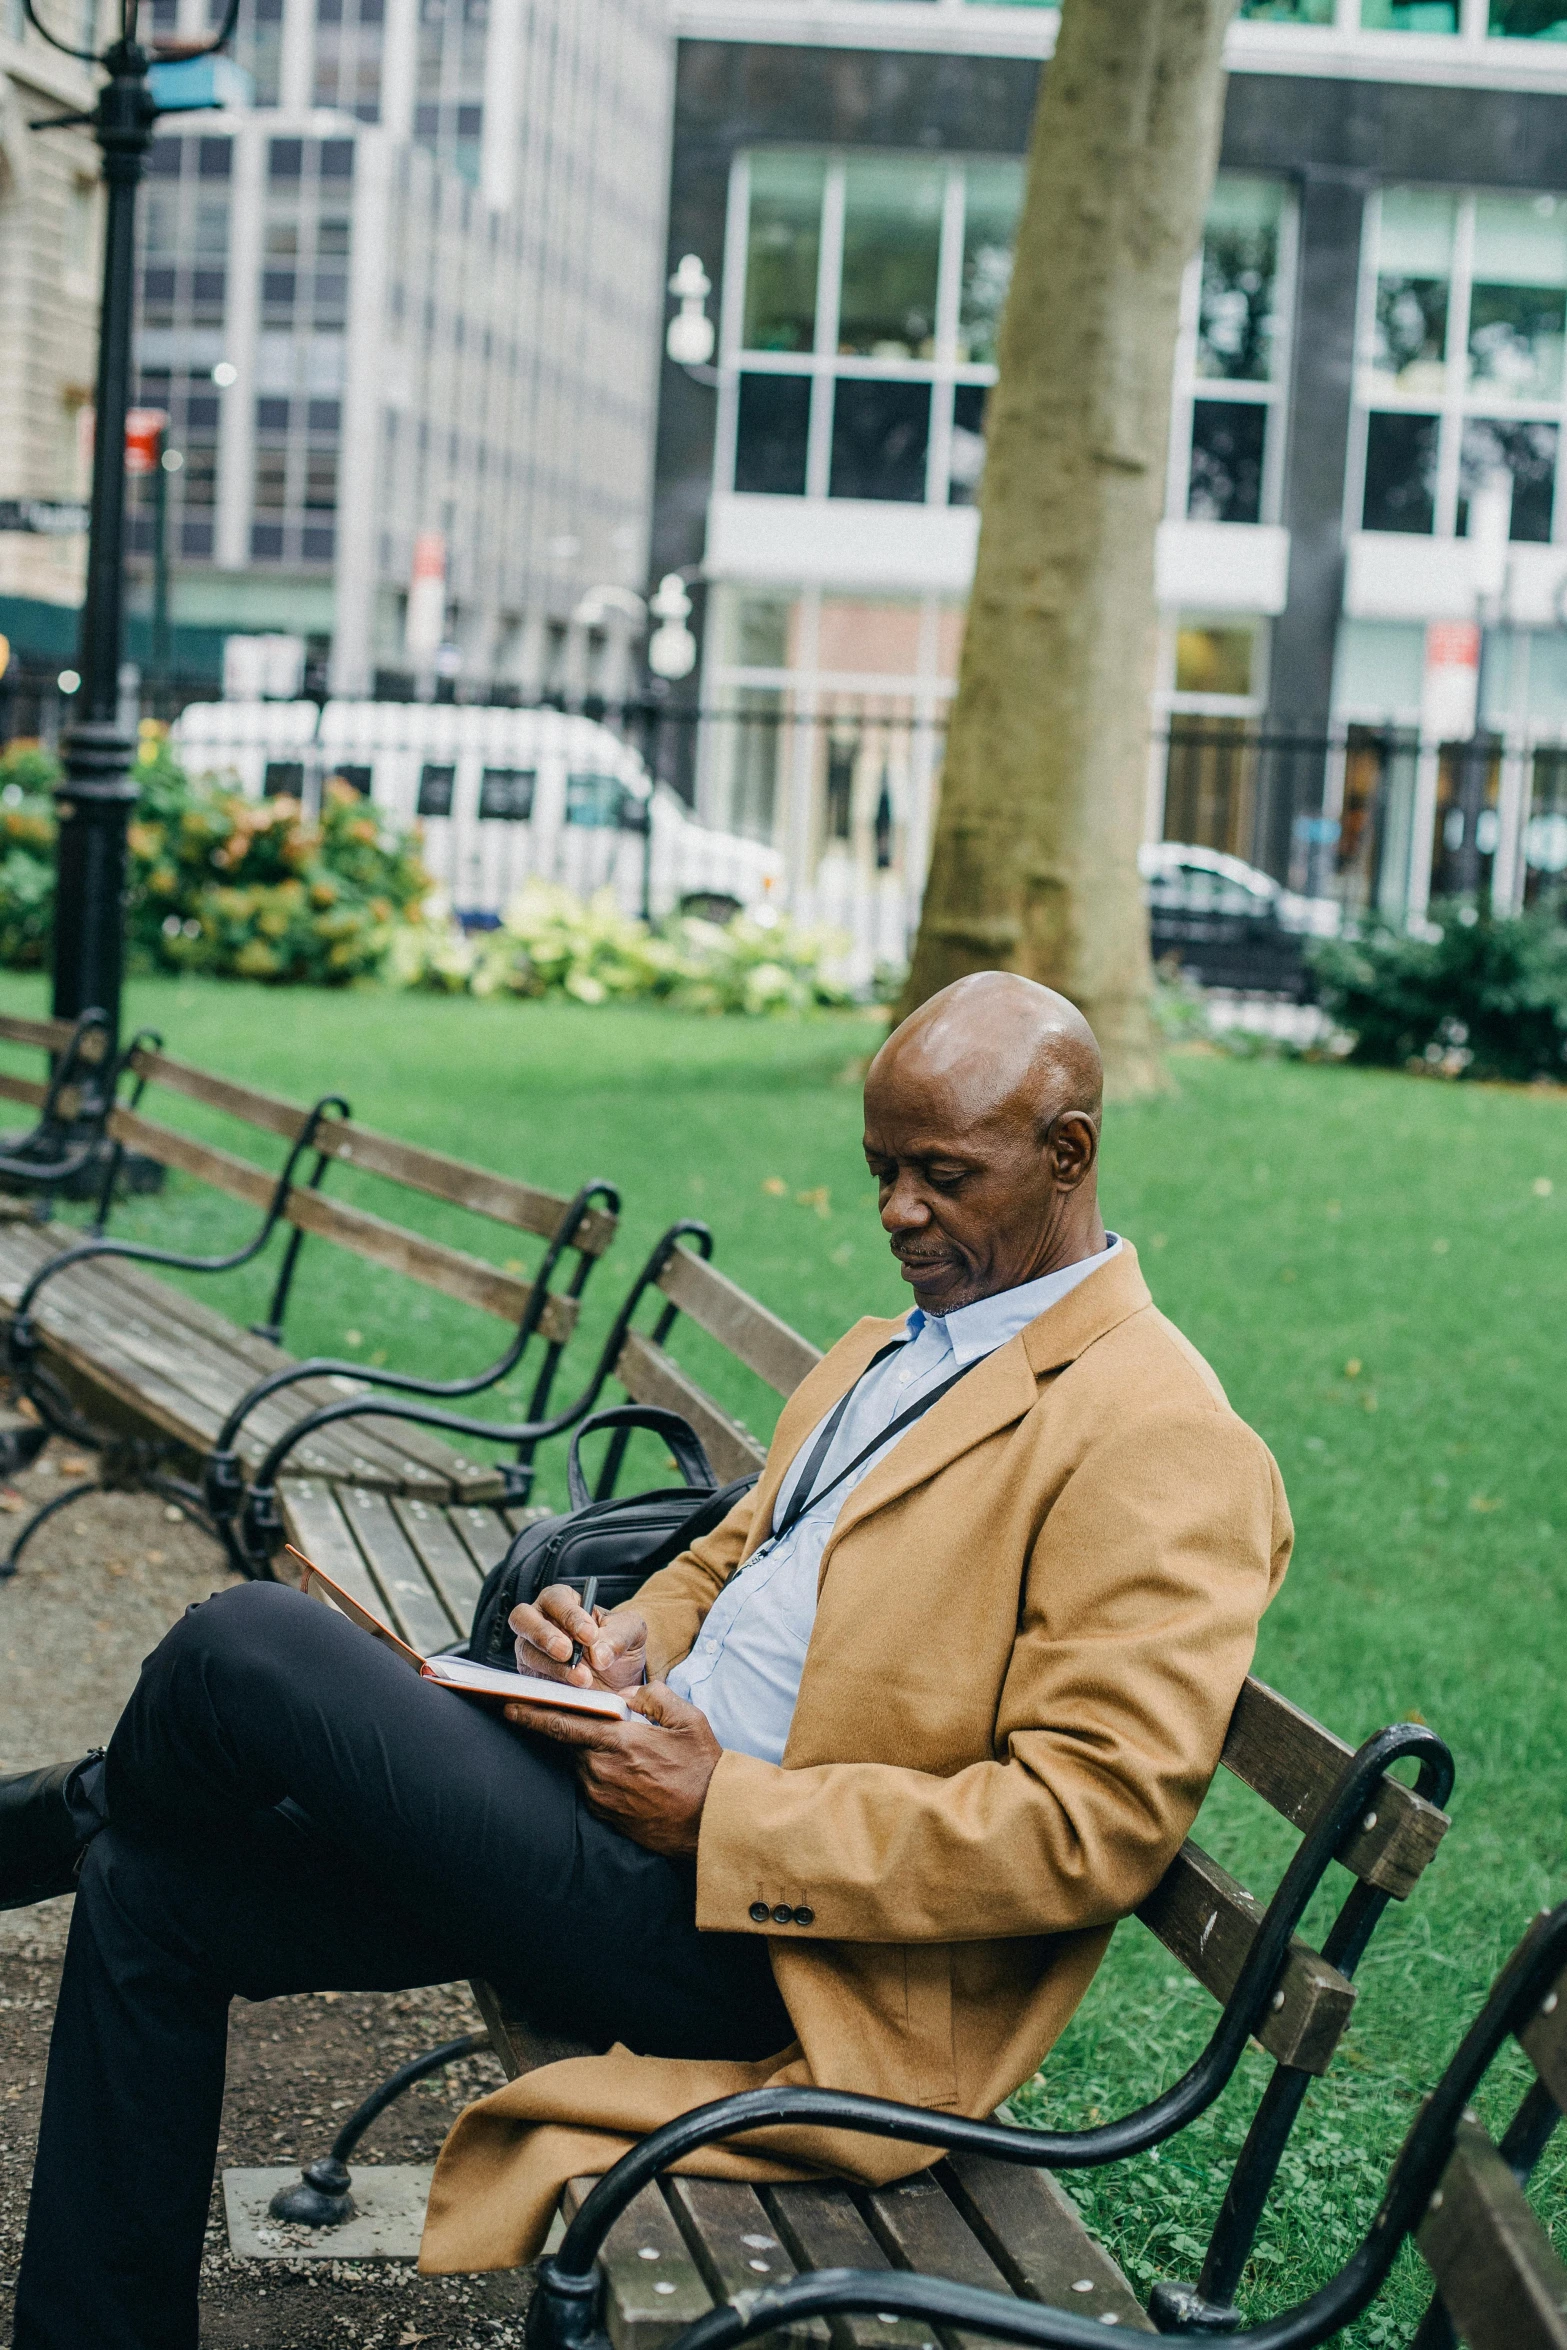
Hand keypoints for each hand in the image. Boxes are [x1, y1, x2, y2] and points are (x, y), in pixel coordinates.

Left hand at [508, 1681, 720, 1856]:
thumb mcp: (688, 1720)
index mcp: (618, 1742)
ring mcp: (602, 1797)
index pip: (563, 1724)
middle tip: (584, 1724)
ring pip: (582, 1765)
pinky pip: (593, 1787)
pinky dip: (601, 1775)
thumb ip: (654, 1697)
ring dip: (591, 1755)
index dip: (532, 1714)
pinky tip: (629, 1776)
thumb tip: (626, 1694)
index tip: (509, 1706)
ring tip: (625, 1754)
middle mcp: (602, 1770)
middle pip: (570, 1744)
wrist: (712, 1822)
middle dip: (571, 1730)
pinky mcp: (606, 1816)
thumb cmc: (702, 1769)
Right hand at [510, 1583, 647, 1694]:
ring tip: (583, 1679)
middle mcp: (540, 1621)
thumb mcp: (632, 1632)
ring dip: (554, 1666)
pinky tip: (571, 1692)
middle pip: (522, 1618)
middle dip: (544, 1635)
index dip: (569, 1616)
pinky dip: (550, 1686)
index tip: (590, 1635)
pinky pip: (529, 1681)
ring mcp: (531, 1650)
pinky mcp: (531, 1677)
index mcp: (563, 1601)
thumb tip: (599, 1653)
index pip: (555, 1599)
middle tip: (568, 1652)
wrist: (618, 1679)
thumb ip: (619, 1636)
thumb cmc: (618, 1645)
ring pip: (527, 1652)